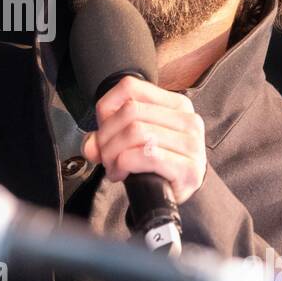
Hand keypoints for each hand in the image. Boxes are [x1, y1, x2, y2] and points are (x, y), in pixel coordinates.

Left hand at [81, 75, 207, 204]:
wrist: (180, 193)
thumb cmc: (158, 163)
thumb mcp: (134, 140)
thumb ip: (107, 136)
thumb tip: (90, 145)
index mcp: (176, 104)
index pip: (130, 87)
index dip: (107, 108)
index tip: (105, 130)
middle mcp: (188, 119)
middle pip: (130, 111)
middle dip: (108, 136)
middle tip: (105, 155)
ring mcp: (191, 144)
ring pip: (135, 132)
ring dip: (114, 153)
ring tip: (113, 166)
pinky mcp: (188, 168)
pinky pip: (146, 155)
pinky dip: (125, 164)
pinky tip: (123, 173)